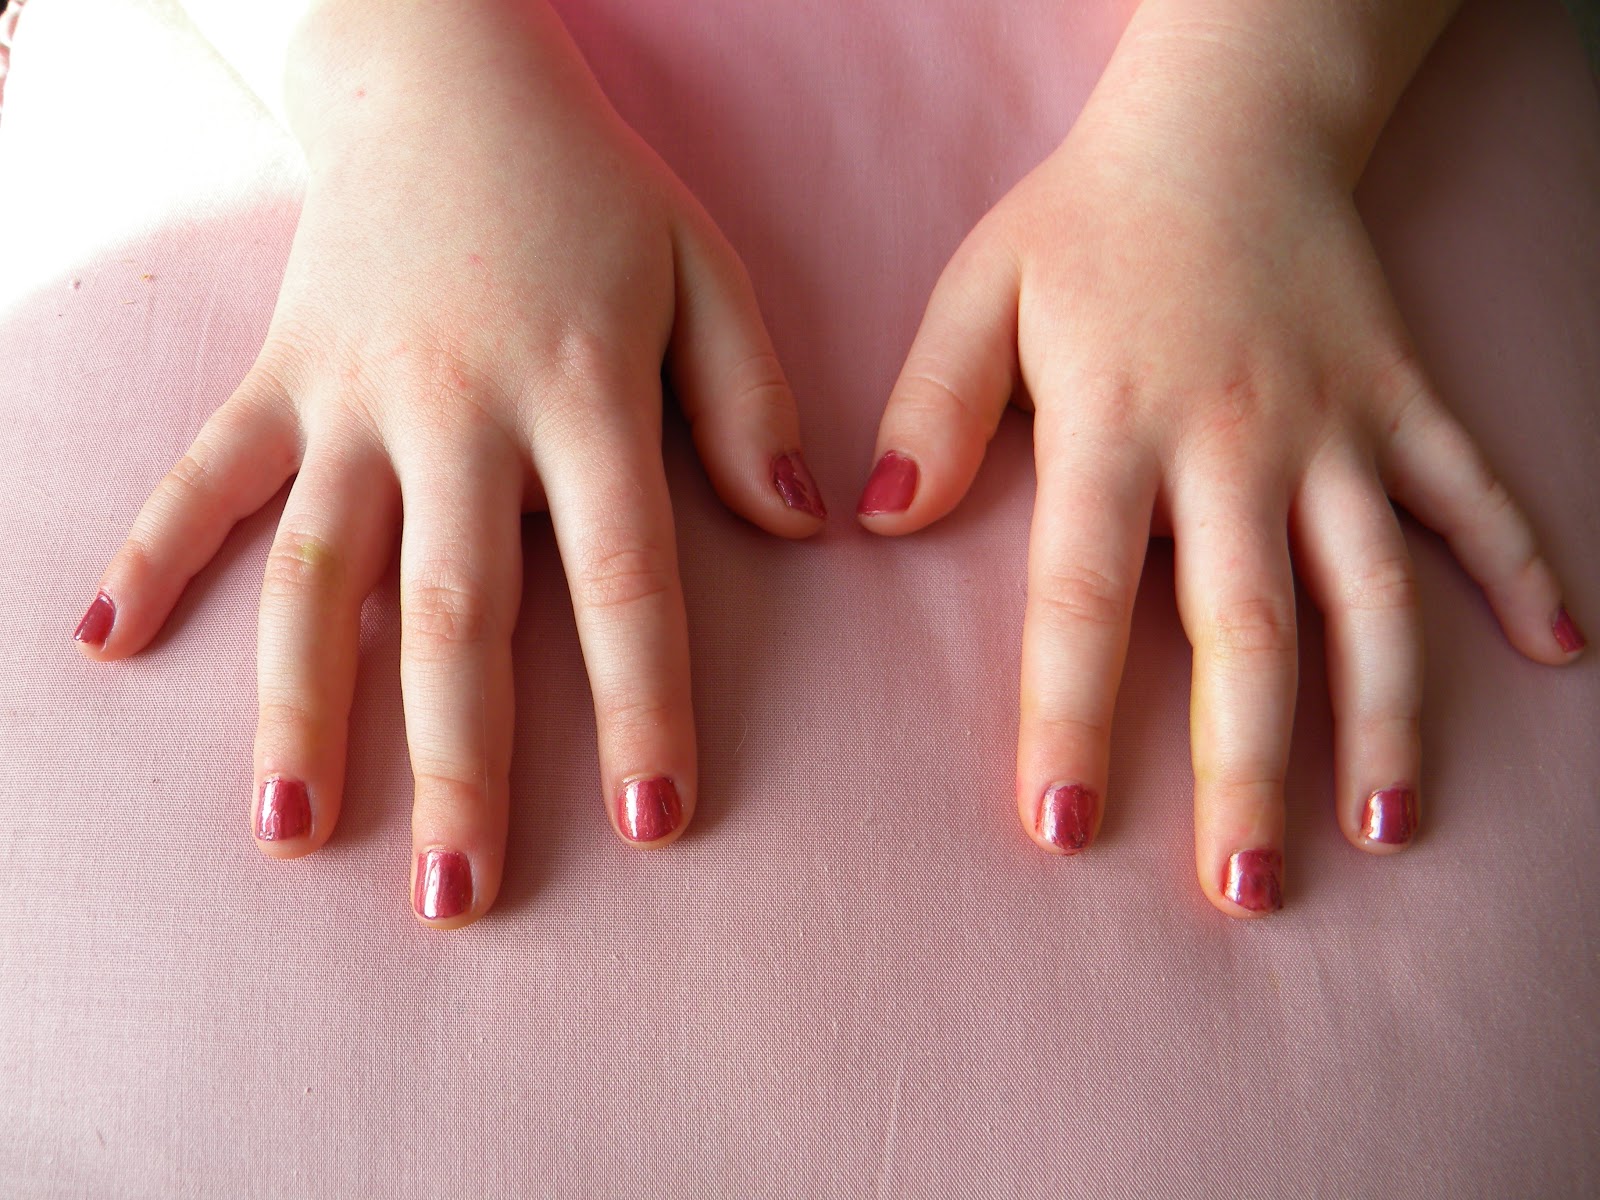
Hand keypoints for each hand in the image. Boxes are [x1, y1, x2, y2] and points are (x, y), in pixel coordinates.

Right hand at [73, 0, 823, 927]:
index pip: (625, 580)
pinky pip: (206, 470)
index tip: (653, 826)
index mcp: (585, 395)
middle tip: (458, 896)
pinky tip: (102, 639)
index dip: (643, 708)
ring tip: (286, 831)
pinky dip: (151, 548)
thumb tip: (803, 530)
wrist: (444, 71)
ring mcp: (354, 395)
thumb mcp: (702, 271)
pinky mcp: (278, 373)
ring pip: (318, 570)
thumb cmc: (592, 187)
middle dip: (459, 762)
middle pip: (456, 612)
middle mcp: (460, 410)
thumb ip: (750, 403)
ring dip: (298, 705)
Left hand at [857, 38, 1583, 916]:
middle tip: (1243, 892)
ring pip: (1373, 591)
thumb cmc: (1086, 223)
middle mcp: (1234, 440)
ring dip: (1388, 716)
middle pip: (1244, 629)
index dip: (1069, 718)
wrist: (1226, 119)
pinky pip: (1473, 492)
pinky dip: (1524, 567)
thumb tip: (882, 524)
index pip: (1081, 598)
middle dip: (1244, 768)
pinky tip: (1563, 655)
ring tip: (1391, 832)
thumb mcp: (978, 292)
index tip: (1065, 830)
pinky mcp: (1405, 399)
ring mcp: (1335, 424)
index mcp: (1113, 424)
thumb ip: (930, 409)